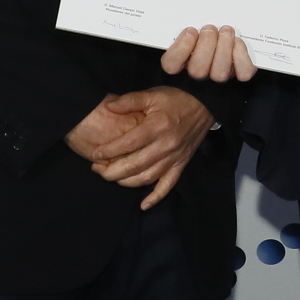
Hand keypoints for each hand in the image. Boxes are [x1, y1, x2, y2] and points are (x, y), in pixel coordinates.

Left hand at [66, 86, 214, 207]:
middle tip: (96, 169)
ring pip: (146, 178)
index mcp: (156, 127)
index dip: (109, 151)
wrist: (205, 106)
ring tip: (111, 177)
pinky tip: (143, 205)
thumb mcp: (152, 94)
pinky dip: (155, 197)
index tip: (95, 154)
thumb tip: (108, 107)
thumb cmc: (177, 99)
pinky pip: (167, 186)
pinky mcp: (181, 165)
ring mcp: (174, 158)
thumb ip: (129, 101)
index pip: (128, 144)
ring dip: (126, 182)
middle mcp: (165, 146)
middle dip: (111, 171)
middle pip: (134, 165)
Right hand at [161, 24, 256, 81]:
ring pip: (219, 73)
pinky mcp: (239, 74)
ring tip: (226, 31)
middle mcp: (198, 74)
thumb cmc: (202, 32)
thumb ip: (182, 24)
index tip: (190, 31)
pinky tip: (237, 42)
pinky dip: (241, 56)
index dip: (181, 48)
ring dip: (224, 47)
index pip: (171, 65)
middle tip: (210, 28)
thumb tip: (182, 14)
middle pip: (197, 69)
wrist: (222, 40)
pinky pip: (242, 73)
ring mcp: (218, 76)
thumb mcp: (189, 26)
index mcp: (179, 62)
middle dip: (206, 44)